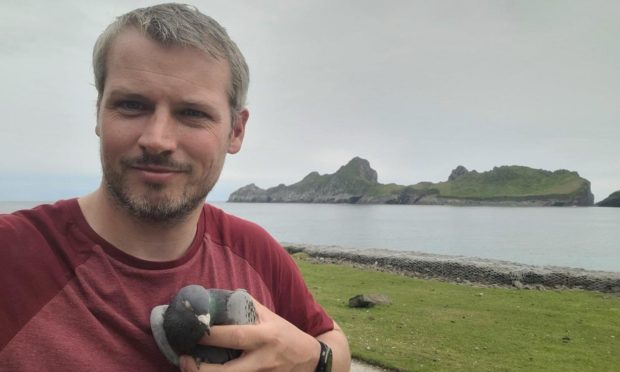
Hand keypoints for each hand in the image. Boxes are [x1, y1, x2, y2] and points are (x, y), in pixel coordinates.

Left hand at [179, 297, 320, 371]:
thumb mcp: (271, 317)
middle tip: (183, 358)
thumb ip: (248, 306)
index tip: (193, 331)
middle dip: (201, 369)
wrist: (311, 360)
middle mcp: (263, 359)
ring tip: (189, 368)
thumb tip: (220, 295)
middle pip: (228, 371)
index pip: (234, 336)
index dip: (211, 335)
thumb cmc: (286, 334)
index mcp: (265, 336)